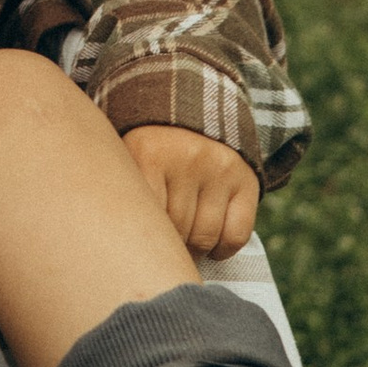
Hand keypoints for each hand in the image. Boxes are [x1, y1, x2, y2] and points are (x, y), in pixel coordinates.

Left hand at [123, 125, 262, 260]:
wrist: (194, 116)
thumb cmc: (150, 154)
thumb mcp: (128, 161)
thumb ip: (123, 194)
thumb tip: (122, 244)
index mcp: (149, 154)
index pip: (145, 219)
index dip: (144, 240)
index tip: (140, 246)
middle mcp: (187, 159)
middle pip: (175, 230)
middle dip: (168, 245)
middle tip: (161, 247)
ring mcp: (219, 171)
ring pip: (205, 237)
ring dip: (193, 250)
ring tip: (183, 246)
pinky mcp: (245, 181)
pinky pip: (235, 236)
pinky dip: (222, 250)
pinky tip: (211, 247)